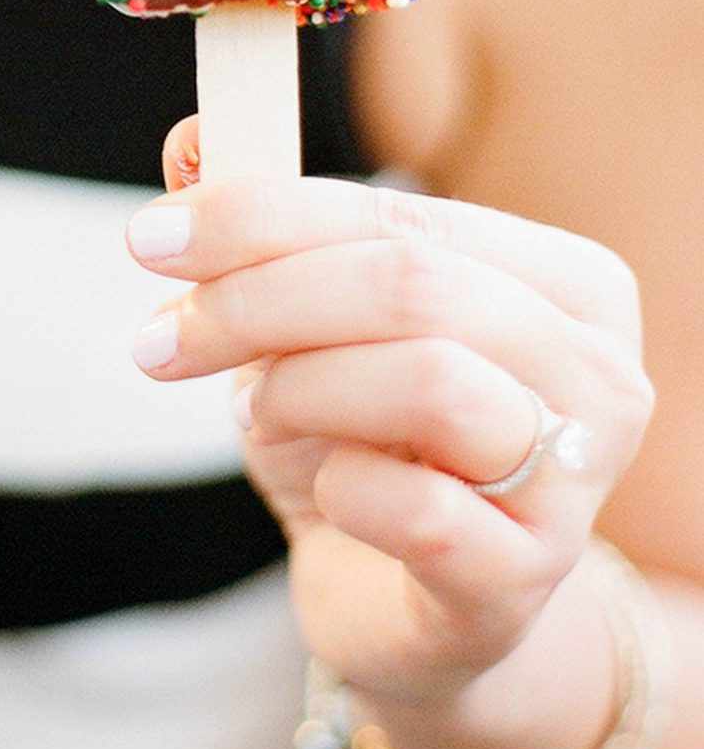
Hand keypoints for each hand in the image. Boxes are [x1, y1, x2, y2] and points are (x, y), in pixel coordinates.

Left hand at [127, 122, 654, 711]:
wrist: (407, 609)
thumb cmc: (376, 446)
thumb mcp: (314, 328)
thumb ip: (264, 228)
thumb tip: (193, 138)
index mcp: (564, 282)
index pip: (401, 216)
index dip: (262, 215)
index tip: (150, 238)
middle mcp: (597, 372)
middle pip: (411, 288)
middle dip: (258, 302)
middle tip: (161, 339)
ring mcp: (573, 482)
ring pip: (427, 381)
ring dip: (300, 388)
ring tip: (255, 410)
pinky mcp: (523, 580)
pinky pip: (420, 510)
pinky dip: (343, 487)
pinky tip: (327, 490)